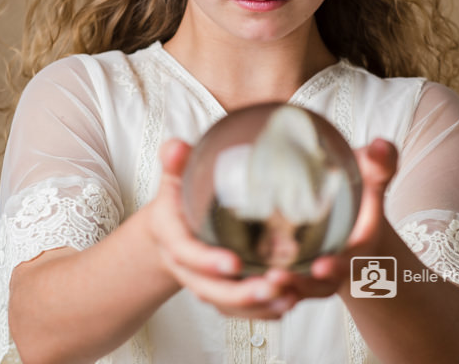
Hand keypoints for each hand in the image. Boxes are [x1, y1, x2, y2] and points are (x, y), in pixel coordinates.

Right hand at [148, 139, 297, 318]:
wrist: (171, 227)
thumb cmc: (178, 197)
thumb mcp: (174, 175)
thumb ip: (175, 161)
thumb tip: (176, 147)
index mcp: (172, 236)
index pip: (186, 253)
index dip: (208, 261)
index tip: (235, 263)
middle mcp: (186, 266)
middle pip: (208, 289)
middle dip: (239, 294)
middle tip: (271, 286)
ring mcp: (203, 281)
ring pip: (226, 305)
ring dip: (256, 306)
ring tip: (288, 297)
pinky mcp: (220, 291)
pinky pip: (238, 310)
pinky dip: (262, 311)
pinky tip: (287, 303)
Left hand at [263, 138, 397, 299]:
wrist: (346, 210)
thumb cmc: (359, 190)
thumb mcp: (371, 176)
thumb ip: (380, 163)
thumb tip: (380, 145)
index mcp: (356, 248)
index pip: (349, 262)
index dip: (336, 266)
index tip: (321, 265)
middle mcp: (332, 266)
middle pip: (317, 286)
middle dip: (299, 284)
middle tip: (276, 276)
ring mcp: (309, 272)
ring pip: (293, 290)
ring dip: (276, 287)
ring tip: (255, 279)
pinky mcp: (289, 269)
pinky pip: (274, 286)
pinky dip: (259, 286)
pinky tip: (236, 273)